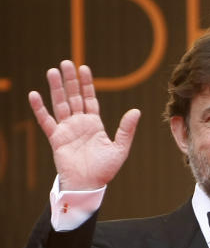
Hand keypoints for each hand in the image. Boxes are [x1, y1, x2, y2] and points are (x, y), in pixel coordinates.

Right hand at [29, 60, 138, 190]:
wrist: (88, 185)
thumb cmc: (105, 170)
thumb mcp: (120, 148)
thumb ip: (126, 129)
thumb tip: (136, 111)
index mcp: (95, 124)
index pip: (90, 99)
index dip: (87, 84)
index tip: (84, 68)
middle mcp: (79, 124)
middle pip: (74, 97)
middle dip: (70, 80)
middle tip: (66, 62)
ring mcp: (67, 129)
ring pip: (60, 104)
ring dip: (56, 88)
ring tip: (52, 71)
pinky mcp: (56, 138)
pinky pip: (46, 120)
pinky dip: (39, 108)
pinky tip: (34, 94)